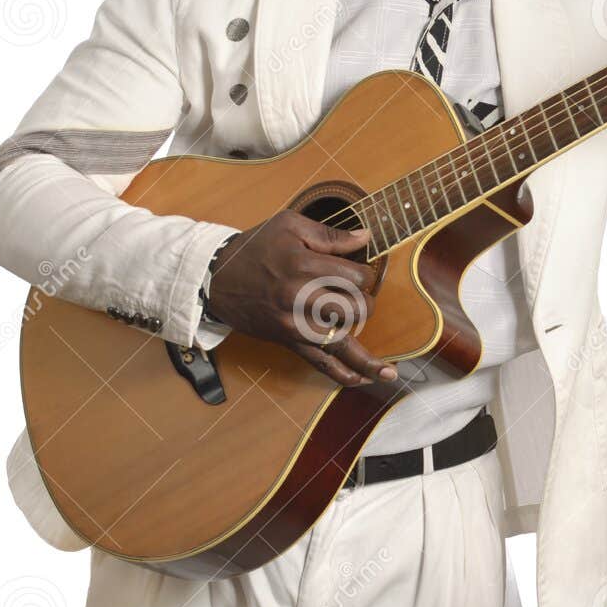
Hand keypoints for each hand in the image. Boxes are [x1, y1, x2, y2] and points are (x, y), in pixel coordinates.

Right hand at [202, 210, 397, 388]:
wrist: (216, 278)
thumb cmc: (254, 248)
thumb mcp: (289, 226)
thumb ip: (330, 235)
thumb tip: (366, 237)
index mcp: (305, 267)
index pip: (356, 277)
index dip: (366, 274)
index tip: (361, 272)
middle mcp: (302, 298)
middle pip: (355, 309)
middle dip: (367, 304)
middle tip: (362, 298)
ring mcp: (295, 324)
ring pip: (342, 342)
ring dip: (367, 358)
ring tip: (390, 372)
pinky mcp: (288, 340)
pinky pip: (318, 362)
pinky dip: (341, 375)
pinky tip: (362, 380)